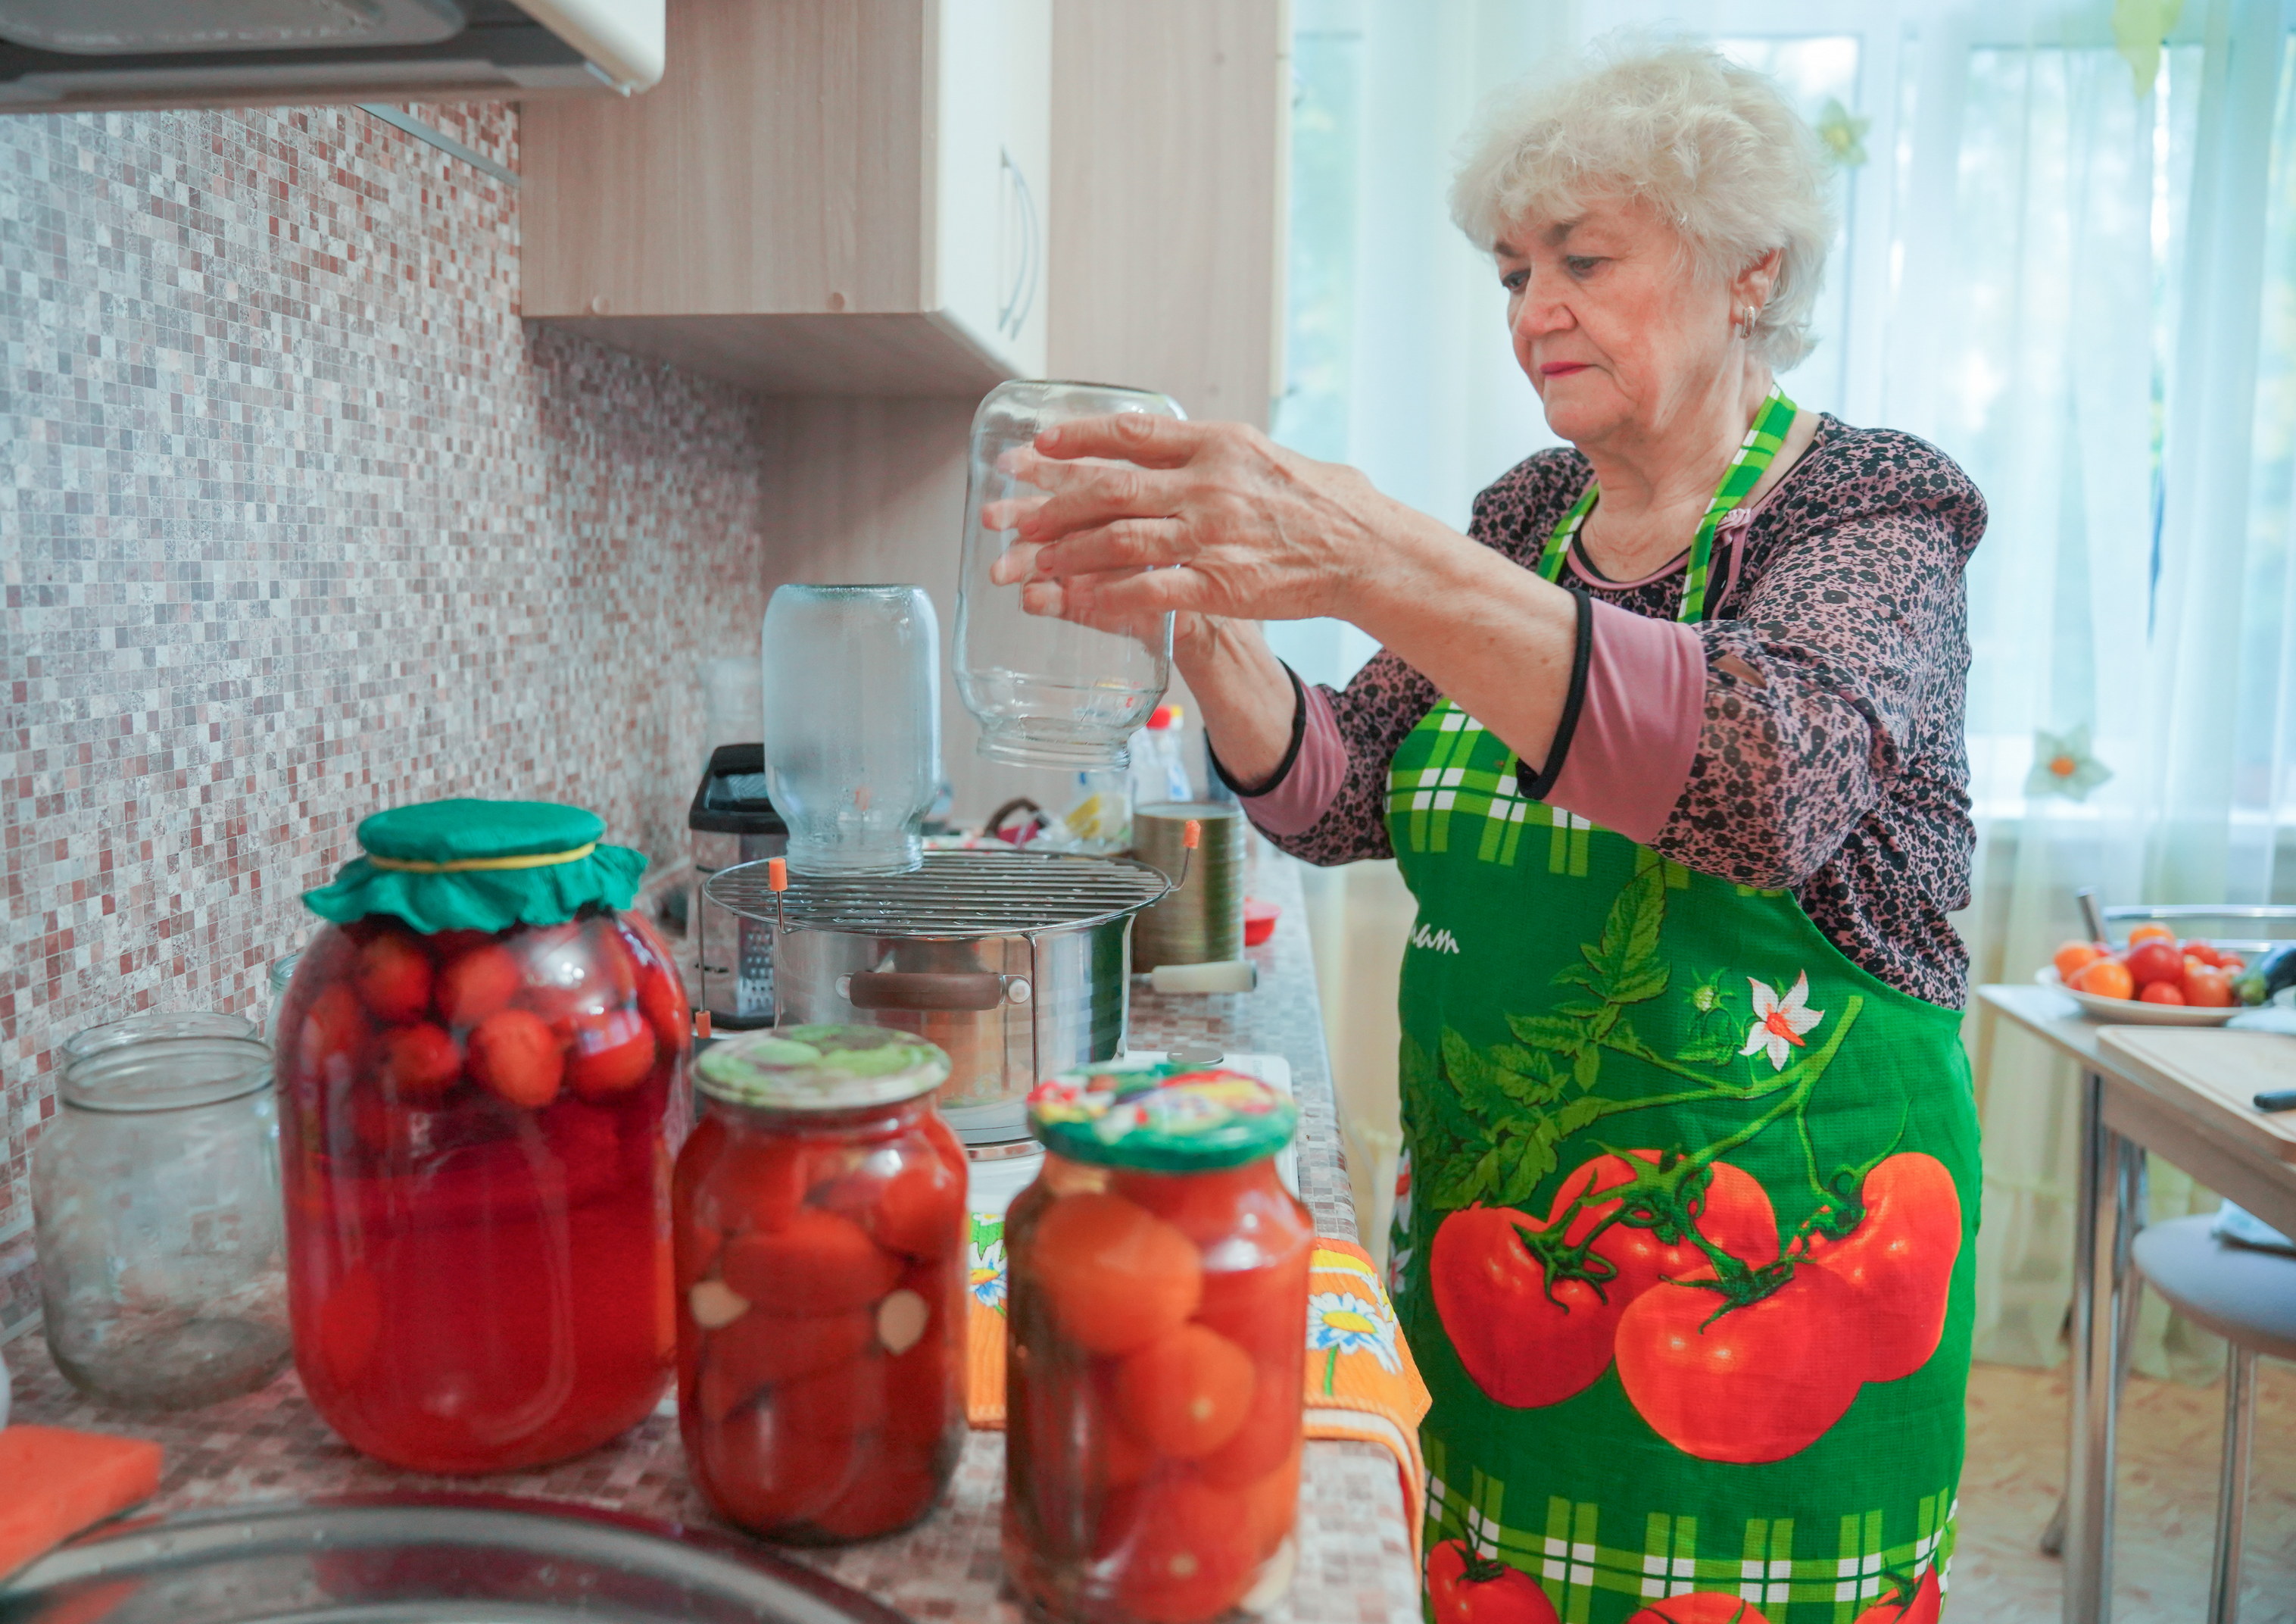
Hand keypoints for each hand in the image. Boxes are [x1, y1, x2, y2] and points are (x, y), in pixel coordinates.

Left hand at [980, 414, 1387, 629]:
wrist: (1363, 549)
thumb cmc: (1318, 502)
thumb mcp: (1260, 455)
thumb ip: (1203, 453)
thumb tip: (1150, 446)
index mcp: (1215, 443)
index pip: (1130, 433)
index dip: (1074, 438)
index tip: (1033, 446)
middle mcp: (1206, 483)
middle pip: (1107, 489)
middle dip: (1044, 504)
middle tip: (999, 516)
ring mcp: (1210, 535)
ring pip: (1115, 541)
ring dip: (1058, 555)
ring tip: (1017, 567)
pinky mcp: (1218, 585)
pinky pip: (1145, 592)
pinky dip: (1100, 597)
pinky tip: (1067, 603)